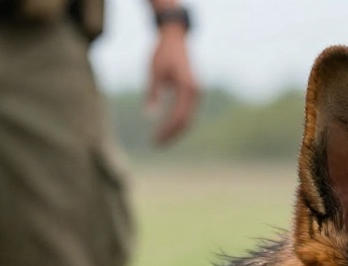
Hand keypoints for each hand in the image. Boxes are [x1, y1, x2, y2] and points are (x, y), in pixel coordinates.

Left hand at [146, 27, 198, 145]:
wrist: (175, 37)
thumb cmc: (163, 53)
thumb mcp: (154, 73)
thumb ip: (153, 94)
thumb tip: (150, 117)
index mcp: (188, 87)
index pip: (178, 116)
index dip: (167, 130)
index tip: (154, 140)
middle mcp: (196, 92)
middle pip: (186, 121)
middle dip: (172, 134)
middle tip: (156, 145)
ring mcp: (197, 92)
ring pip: (189, 118)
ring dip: (176, 130)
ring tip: (161, 140)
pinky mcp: (194, 91)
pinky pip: (188, 111)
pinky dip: (178, 121)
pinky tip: (167, 127)